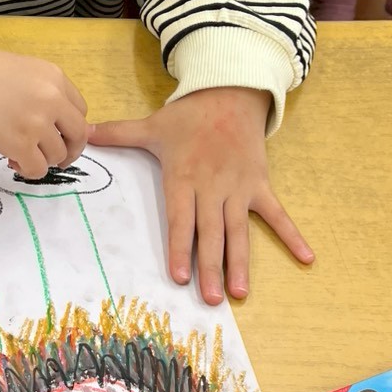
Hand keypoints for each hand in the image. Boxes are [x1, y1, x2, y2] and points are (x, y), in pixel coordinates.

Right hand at [0, 39, 87, 177]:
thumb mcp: (21, 71)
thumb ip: (41, 92)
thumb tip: (49, 124)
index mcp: (54, 77)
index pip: (79, 110)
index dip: (69, 127)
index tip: (57, 135)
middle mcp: (52, 99)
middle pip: (78, 134)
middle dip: (69, 150)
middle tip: (53, 157)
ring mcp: (37, 122)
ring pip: (58, 155)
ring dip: (42, 160)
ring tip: (20, 155)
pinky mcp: (19, 144)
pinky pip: (37, 169)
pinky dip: (28, 170)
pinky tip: (13, 162)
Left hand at [88, 87, 312, 304]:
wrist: (229, 92)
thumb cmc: (187, 115)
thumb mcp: (152, 125)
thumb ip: (118, 134)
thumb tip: (84, 133)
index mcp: (184, 177)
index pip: (181, 219)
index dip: (180, 247)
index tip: (179, 276)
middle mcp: (212, 187)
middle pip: (210, 233)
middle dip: (210, 267)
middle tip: (210, 299)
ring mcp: (239, 188)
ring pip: (239, 231)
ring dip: (240, 262)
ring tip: (240, 292)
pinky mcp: (260, 184)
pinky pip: (277, 213)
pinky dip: (292, 235)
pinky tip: (307, 258)